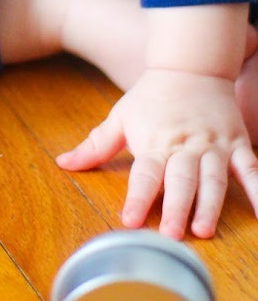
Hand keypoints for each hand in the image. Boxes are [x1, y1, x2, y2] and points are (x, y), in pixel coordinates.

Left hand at [57, 67, 257, 238]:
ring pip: (213, 179)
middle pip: (180, 180)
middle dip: (175, 208)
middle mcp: (185, 146)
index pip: (144, 174)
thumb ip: (95, 145)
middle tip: (170, 235)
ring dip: (209, 205)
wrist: (190, 65)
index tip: (129, 221)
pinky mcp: (237, 143)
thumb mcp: (119, 117)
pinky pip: (251, 169)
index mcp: (154, 142)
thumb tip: (62, 163)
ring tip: (203, 230)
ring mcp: (213, 146)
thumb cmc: (150, 96)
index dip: (136, 197)